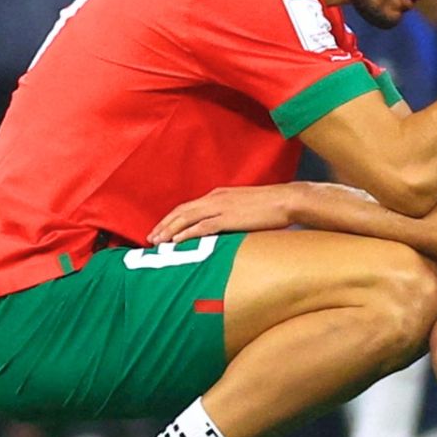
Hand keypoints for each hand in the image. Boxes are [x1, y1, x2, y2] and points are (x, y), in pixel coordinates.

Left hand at [148, 185, 294, 243]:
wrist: (286, 200)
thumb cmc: (270, 205)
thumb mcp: (244, 206)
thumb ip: (229, 213)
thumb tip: (221, 226)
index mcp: (218, 194)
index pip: (188, 207)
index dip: (172, 218)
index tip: (161, 230)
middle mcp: (215, 198)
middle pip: (182, 211)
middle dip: (164, 224)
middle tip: (151, 238)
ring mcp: (221, 207)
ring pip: (187, 218)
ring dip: (170, 230)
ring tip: (157, 241)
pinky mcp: (228, 218)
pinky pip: (202, 226)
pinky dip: (187, 233)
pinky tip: (176, 241)